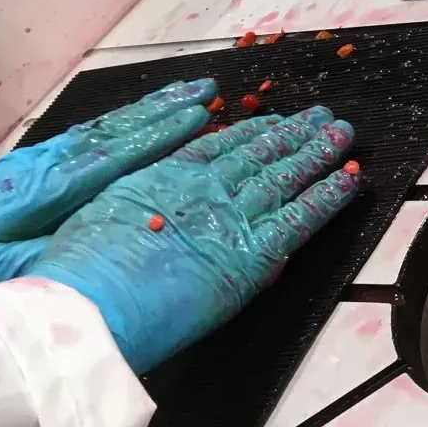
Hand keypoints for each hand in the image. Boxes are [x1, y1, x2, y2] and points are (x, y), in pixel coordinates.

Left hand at [0, 79, 217, 312]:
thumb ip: (55, 254)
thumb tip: (109, 239)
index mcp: (41, 192)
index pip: (113, 156)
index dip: (160, 135)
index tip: (200, 114)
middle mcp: (41, 168)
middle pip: (111, 131)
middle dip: (162, 108)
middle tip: (204, 87)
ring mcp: (32, 167)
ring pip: (98, 131)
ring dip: (143, 112)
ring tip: (182, 95)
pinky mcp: (23, 174)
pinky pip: (81, 142)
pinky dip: (115, 127)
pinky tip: (130, 125)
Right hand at [27, 107, 360, 371]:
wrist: (85, 311)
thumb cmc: (77, 280)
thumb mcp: (99, 224)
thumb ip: (138, 211)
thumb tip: (162, 214)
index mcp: (158, 178)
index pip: (213, 146)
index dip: (246, 131)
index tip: (266, 120)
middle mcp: (199, 188)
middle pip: (255, 152)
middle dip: (290, 133)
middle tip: (318, 116)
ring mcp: (229, 216)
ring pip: (284, 174)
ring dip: (317, 151)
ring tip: (342, 132)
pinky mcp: (254, 251)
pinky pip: (302, 216)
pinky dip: (330, 195)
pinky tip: (351, 180)